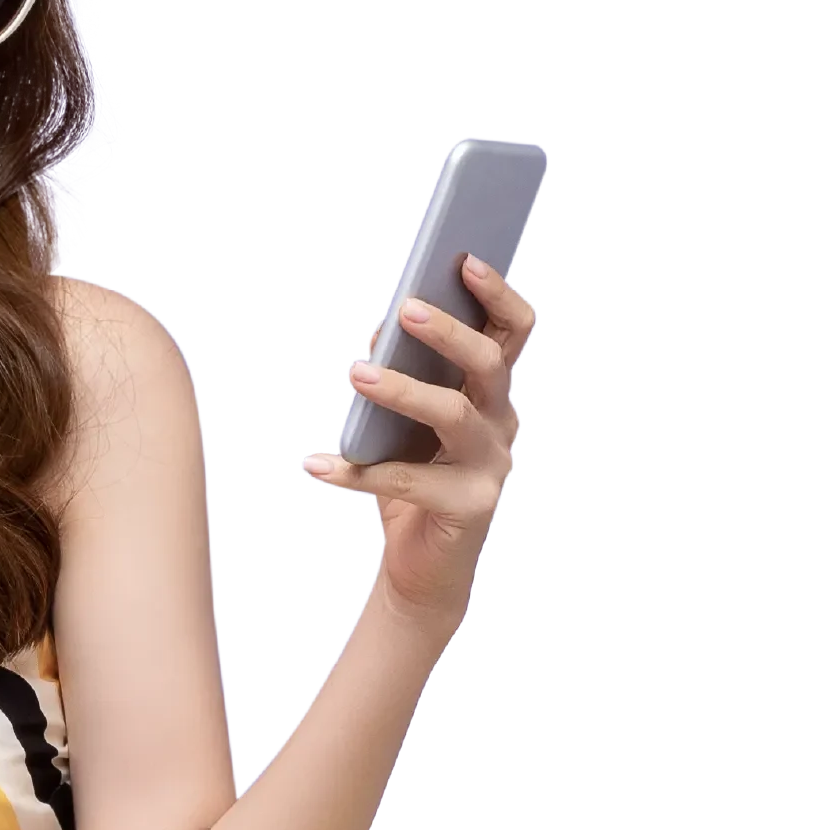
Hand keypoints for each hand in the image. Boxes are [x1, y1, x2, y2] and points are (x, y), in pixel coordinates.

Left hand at [301, 253, 534, 620]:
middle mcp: (502, 425)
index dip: (496, 295)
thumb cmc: (412, 483)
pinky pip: (406, 481)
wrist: (423, 570)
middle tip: (407, 308)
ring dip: (401, 389)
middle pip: (490, 365)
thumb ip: (401, 374)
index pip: (513, 332)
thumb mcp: (402, 423)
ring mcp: (492, 468)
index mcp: (492, 395)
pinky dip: (354, 471)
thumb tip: (383, 331)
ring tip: (356, 373)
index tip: (464, 259)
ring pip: (453, 414)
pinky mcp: (470, 508)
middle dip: (449, 332)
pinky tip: (315, 462)